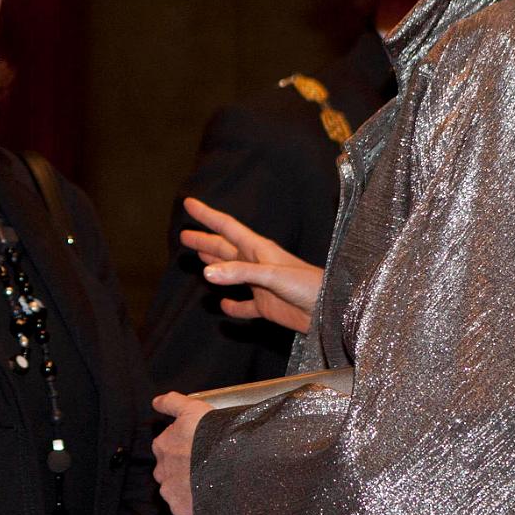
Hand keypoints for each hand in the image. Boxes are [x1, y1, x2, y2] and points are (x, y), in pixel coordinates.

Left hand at [152, 393, 213, 514]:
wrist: (230, 461)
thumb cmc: (211, 433)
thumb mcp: (192, 408)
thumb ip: (171, 402)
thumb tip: (155, 401)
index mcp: (162, 445)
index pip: (167, 450)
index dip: (184, 450)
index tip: (198, 451)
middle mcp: (161, 469)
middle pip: (170, 473)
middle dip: (183, 473)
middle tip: (205, 469)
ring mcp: (170, 491)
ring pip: (176, 493)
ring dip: (188, 491)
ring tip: (211, 486)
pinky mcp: (180, 510)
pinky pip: (184, 514)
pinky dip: (193, 511)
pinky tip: (209, 502)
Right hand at [180, 197, 320, 332]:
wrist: (329, 310)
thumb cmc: (308, 285)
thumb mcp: (272, 274)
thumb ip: (240, 272)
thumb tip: (206, 272)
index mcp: (259, 249)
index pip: (227, 227)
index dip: (207, 215)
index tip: (189, 204)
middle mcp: (257, 263)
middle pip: (225, 249)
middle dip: (205, 241)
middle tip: (184, 235)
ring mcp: (261, 285)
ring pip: (231, 273)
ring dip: (215, 265)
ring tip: (199, 258)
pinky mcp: (266, 306)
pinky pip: (244, 305)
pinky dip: (233, 305)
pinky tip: (223, 305)